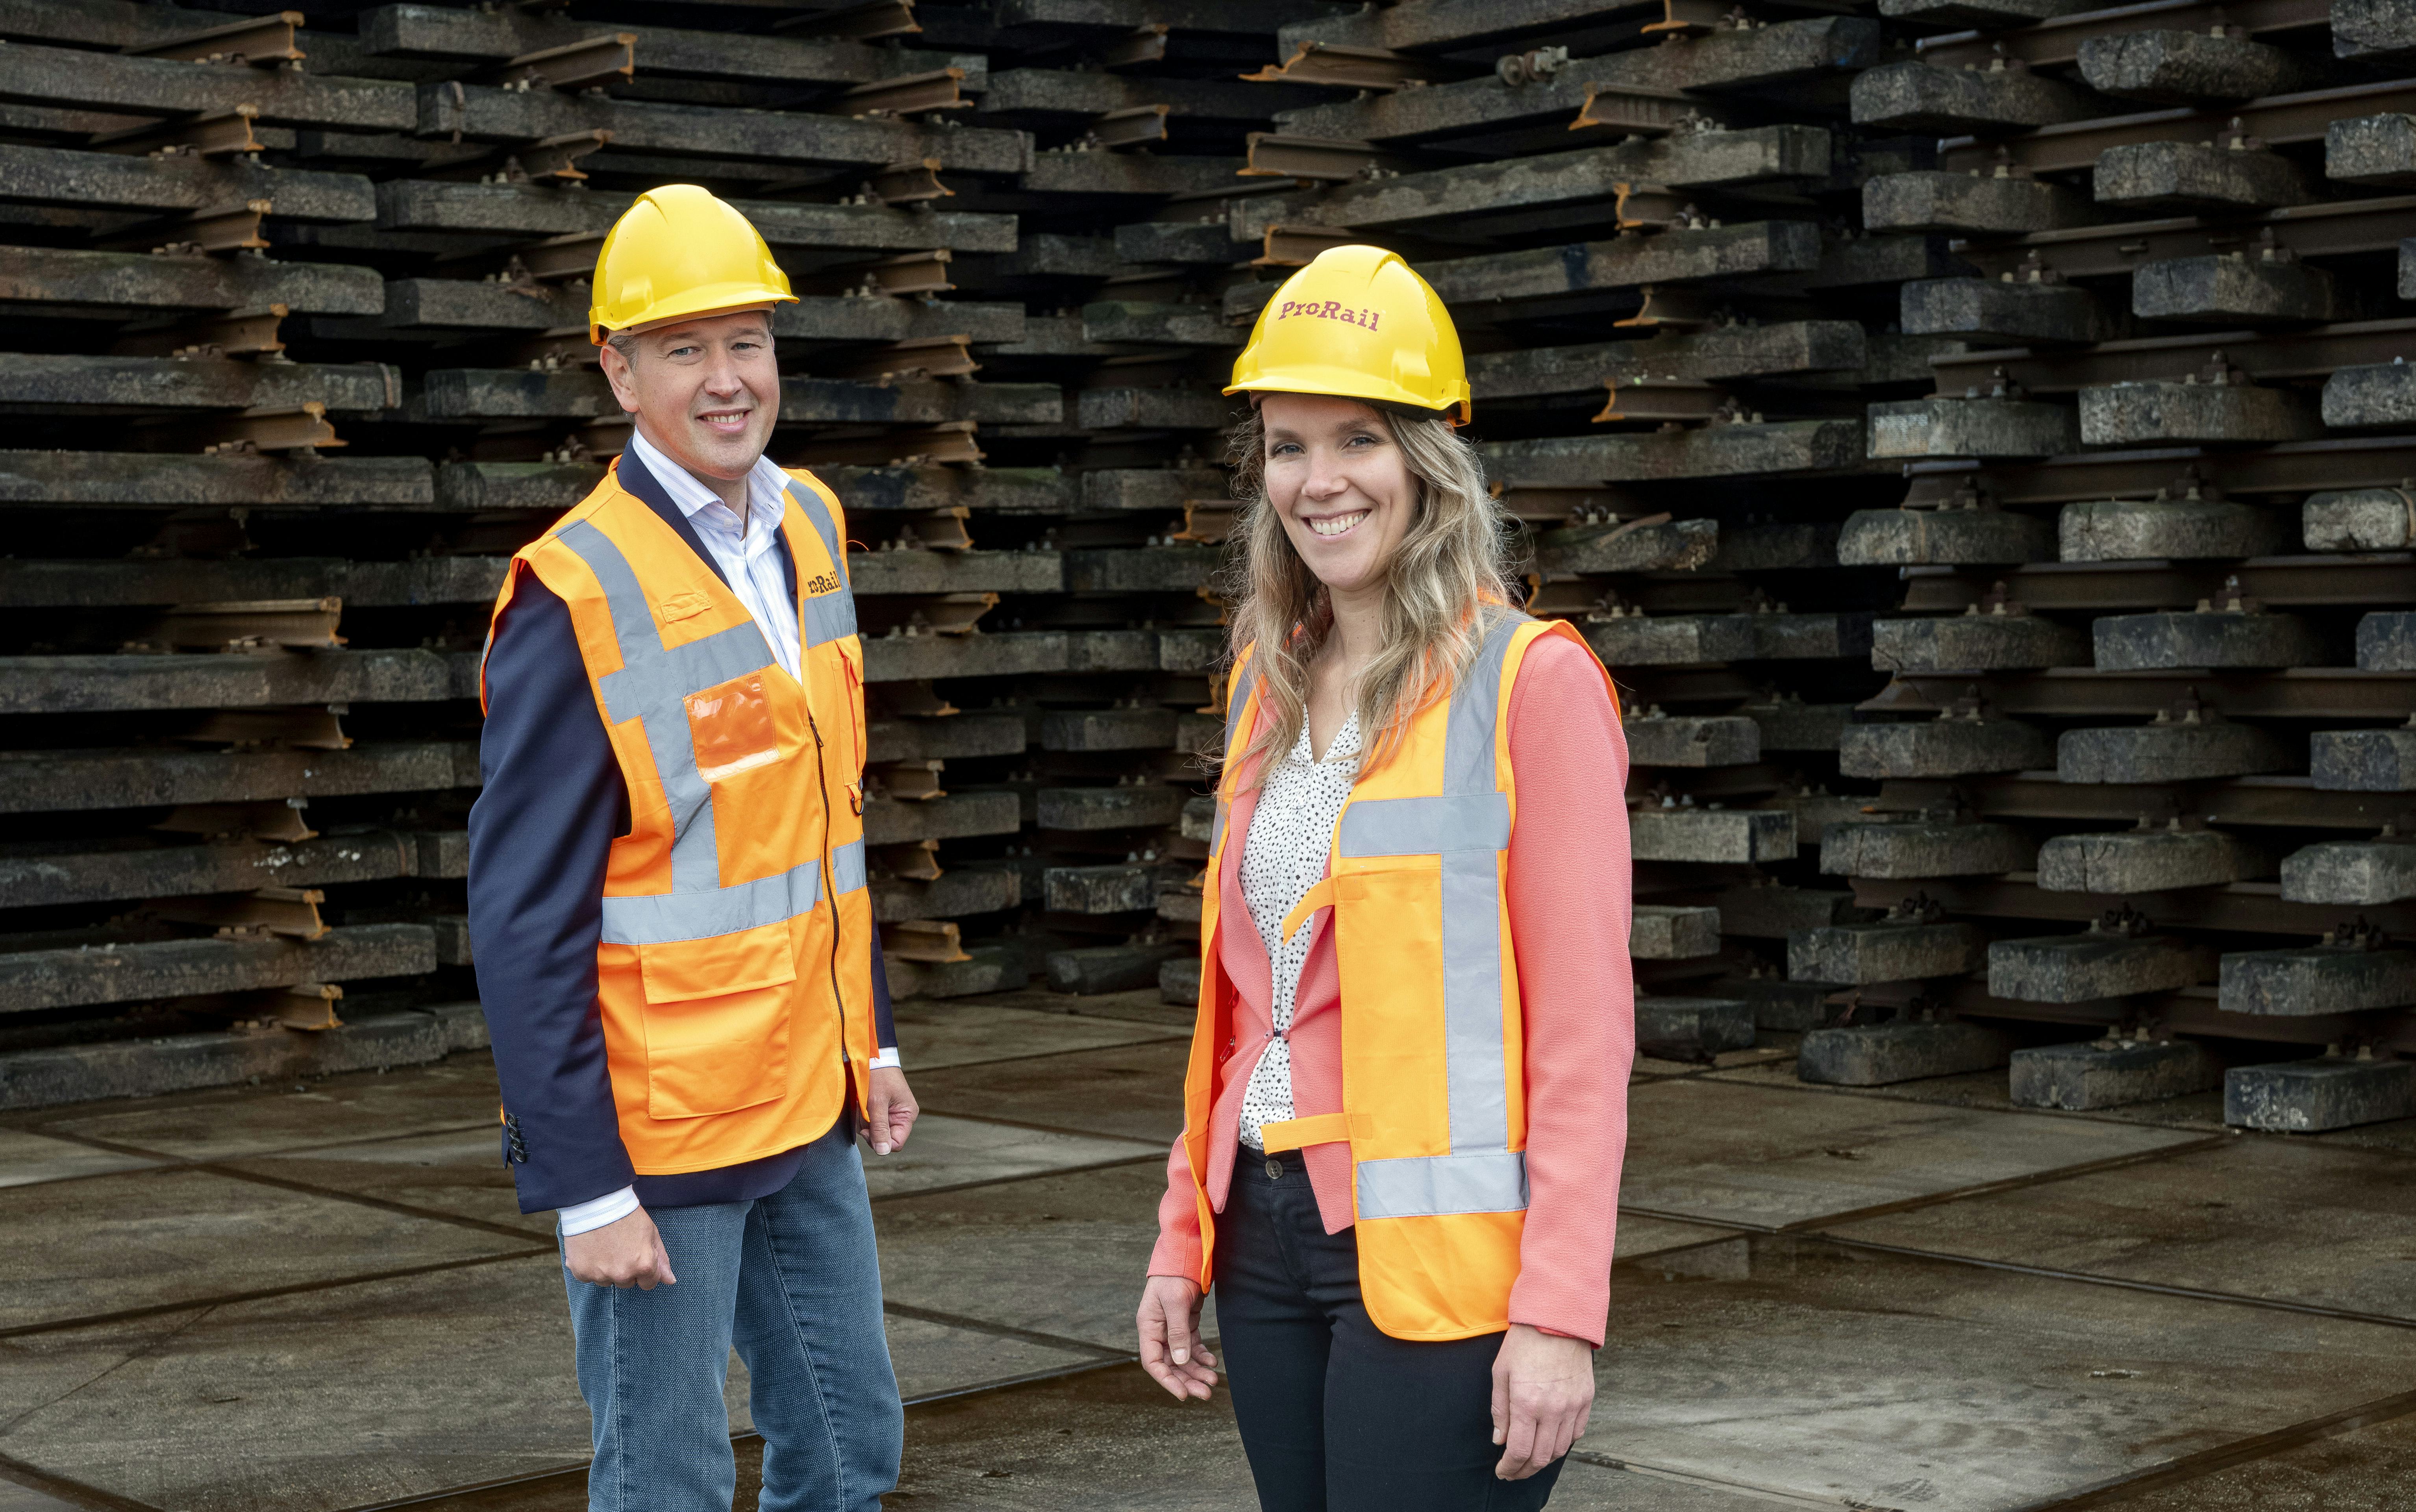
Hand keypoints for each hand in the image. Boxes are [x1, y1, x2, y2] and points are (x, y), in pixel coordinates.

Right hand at [563, 1206, 675, 1289]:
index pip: (649, 1283)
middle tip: (619, 1247)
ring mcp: (600, 1275)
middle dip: (626, 1269)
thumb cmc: (626, 1215)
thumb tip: (670, 1281)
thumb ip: (661, 1259)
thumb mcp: (651, 1233)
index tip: (637, 1256)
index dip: (645, 1268)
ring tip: (604, 1246)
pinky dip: (589, 1266)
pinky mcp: (581, 1272)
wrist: (596, 1202)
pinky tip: (591, 1249)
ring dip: (607, 1269)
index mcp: (643, 1265)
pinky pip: (588, 1277)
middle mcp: (623, 1274)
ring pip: (607, 1281)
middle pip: (627, 1283)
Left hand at [864, 1065, 917, 1154]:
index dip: (881, 1141)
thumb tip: (883, 1151)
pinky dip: (862, 1117)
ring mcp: (890, 1114)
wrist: (871, 1058)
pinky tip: (861, 1105)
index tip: (868, 1129)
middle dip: (871, 1130)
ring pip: (874, 1132)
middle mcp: (900, 1117)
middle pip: (884, 1139)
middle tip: (864, 1114)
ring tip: (862, 1105)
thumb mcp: (877, 1103)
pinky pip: (869, 1124)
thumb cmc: (878, 1077)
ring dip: (864, 1123)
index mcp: (906, 1116)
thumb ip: (880, 1128)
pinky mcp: (879, 1111)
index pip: (896, 1143)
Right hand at [1136, 1275, 1217, 1401]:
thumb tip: (1180, 1361)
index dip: (1167, 1380)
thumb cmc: (1175, 1275)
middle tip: (1206, 1393)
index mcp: (1148, 1326)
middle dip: (1187, 1380)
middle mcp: (1158, 1331)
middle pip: (1170, 1364)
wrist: (1187, 1254)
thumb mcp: (1175, 1302)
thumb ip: (1177, 1331)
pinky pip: (1192, 1346)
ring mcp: (1172, 1328)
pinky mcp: (1186, 1323)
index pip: (1152, 1362)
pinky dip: (1202, 1355)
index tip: (1183, 1394)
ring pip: (1183, 1358)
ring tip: (1213, 1381)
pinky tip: (1212, 1361)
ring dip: (1197, 1371)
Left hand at [1491, 1323, 1594, 1479]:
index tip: (1502, 1472)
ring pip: (1561, 1449)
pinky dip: (1564, 1443)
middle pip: (1541, 1457)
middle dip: (1525, 1470)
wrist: (1558, 1318)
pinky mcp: (1587, 1399)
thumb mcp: (1501, 1372)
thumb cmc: (1524, 1342)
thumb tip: (1500, 1440)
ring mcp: (1573, 1406)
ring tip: (1531, 1461)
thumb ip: (1499, 1410)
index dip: (1509, 1468)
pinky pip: (1577, 1432)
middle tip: (1514, 1472)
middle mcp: (1552, 1410)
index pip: (1519, 1451)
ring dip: (1544, 1460)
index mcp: (1526, 1403)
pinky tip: (1551, 1442)